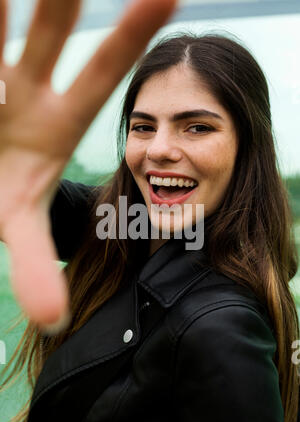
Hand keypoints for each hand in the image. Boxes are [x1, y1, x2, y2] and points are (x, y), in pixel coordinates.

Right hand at [0, 0, 176, 329]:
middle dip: (60, 4)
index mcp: (54, 121)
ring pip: (1, 31)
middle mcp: (24, 90)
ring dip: (6, 9)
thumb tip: (55, 320)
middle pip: (49, 35)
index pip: (99, 78)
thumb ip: (36, 268)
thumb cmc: (2, 191)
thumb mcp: (20, 224)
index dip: (131, 41)